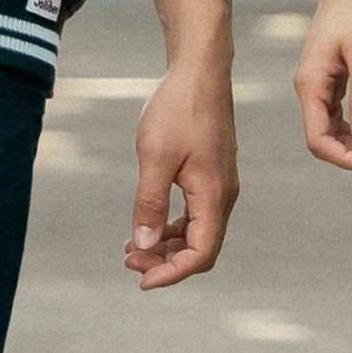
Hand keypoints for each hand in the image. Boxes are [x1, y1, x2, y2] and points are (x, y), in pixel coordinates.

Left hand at [125, 48, 237, 288]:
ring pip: (197, 231)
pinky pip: (196, 212)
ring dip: (167, 244)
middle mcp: (223, 195)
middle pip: (200, 247)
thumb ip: (149, 203)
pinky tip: (149, 223)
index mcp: (214, 195)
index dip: (172, 273)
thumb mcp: (155, 157)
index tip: (141, 280)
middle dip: (166, 262)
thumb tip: (144, 245)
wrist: (199, 72)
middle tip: (128, 261)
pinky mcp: (211, 173)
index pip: (200, 253)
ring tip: (132, 248)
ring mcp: (219, 184)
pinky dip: (172, 225)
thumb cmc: (178, 110)